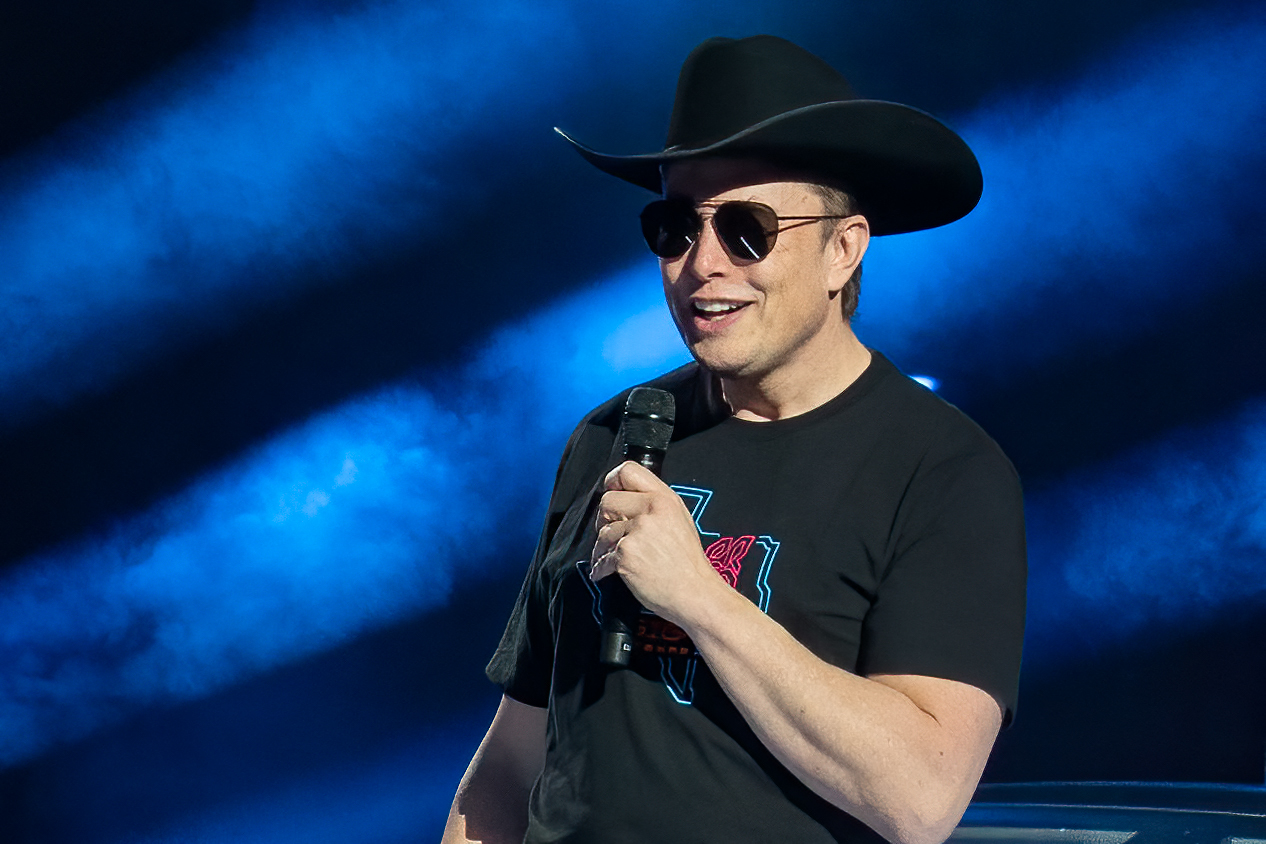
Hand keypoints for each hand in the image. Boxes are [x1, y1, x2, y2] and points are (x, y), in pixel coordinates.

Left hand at [589, 461, 724, 624]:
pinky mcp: (625, 555)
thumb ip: (655, 504)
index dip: (613, 481)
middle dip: (605, 518)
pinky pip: (601, 558)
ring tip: (614, 557)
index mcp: (664, 499)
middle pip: (607, 501)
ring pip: (602, 532)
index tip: (611, 491)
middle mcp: (650, 511)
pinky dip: (602, 568)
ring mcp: (636, 533)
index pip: (628, 471)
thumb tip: (627, 498)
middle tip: (613, 532)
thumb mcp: (680, 520)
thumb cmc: (688, 563)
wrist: (694, 592)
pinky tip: (609, 572)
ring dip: (603, 548)